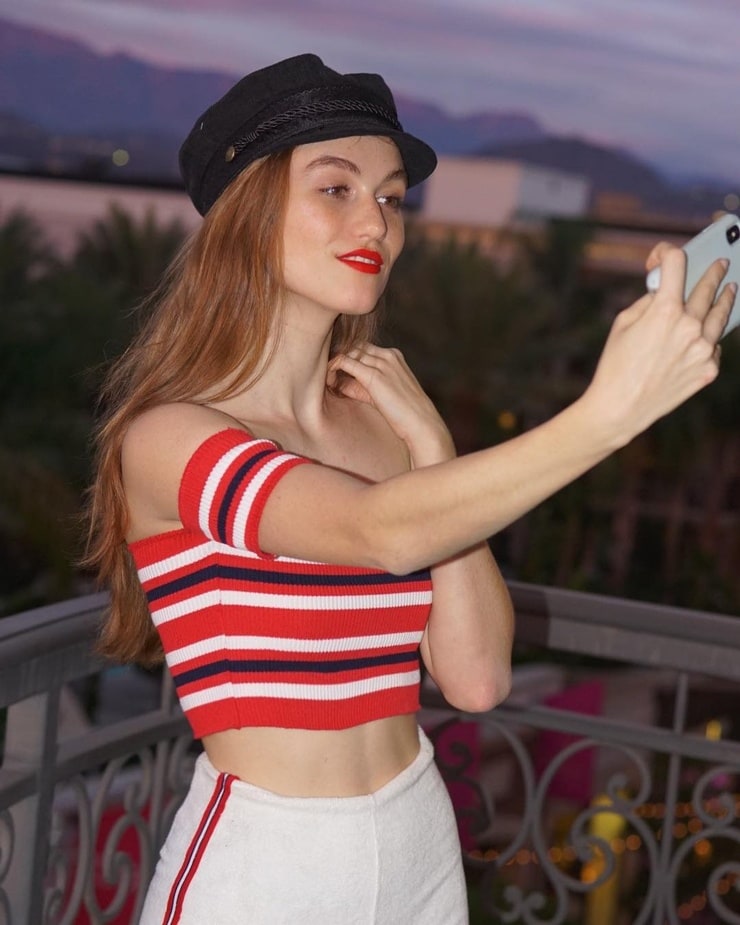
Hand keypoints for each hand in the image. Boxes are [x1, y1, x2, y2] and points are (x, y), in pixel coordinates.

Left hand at [327, 344, 455, 465]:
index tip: (337, 371)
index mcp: (393, 355)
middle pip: (354, 346)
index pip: (363, 347)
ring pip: (348, 352)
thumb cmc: (404, 413)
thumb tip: (338, 383)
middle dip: (340, 357)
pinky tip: (329, 381)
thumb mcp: (383, 393)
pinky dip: (333, 368)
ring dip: (334, 363)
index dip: (348, 357)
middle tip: (328, 374)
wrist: (421, 423)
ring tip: (327, 380)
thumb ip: (362, 385)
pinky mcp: (374, 375)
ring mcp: (382, 363)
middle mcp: (388, 355)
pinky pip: (345, 362)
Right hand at [583, 244, 735, 445]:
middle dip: (713, 272)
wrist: (620, 408)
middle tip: (720, 264)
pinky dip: (711, 337)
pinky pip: (715, 346)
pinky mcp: (708, 370)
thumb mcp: (623, 324)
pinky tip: (708, 334)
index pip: (675, 264)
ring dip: (725, 298)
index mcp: (664, 310)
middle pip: (707, 287)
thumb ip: (648, 302)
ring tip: (730, 290)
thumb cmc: (615, 365)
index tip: (666, 255)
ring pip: (721, 315)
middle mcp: (690, 326)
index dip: (667, 253)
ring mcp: (703, 350)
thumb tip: (664, 292)